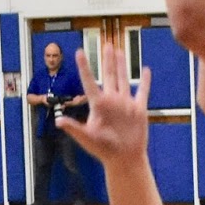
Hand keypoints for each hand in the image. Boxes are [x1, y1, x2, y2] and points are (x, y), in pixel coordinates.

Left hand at [58, 47, 150, 163]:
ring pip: (123, 78)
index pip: (89, 81)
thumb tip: (59, 121)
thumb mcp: (87, 138)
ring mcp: (125, 104)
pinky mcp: (139, 110)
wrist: (124, 160)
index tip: (79, 52)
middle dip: (106, 60)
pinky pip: (142, 92)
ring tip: (119, 51)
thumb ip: (74, 128)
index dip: (84, 67)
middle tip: (105, 45)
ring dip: (121, 65)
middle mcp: (111, 101)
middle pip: (108, 75)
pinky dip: (145, 81)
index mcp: (98, 105)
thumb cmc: (104, 151)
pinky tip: (145, 70)